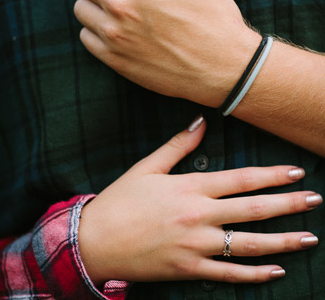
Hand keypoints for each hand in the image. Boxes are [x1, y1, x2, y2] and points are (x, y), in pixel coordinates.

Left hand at [73, 0, 259, 107]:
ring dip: (95, 5)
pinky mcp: (111, 56)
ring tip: (118, 9)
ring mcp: (113, 31)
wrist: (224, 65)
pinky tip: (119, 30)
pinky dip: (97, 31)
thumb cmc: (214, 15)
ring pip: (81, 6)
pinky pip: (85, 35)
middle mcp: (120, 0)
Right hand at [80, 116, 320, 283]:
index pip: (240, 179)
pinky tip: (276, 270)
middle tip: (315, 200)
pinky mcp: (190, 269)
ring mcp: (196, 245)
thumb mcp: (145, 168)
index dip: (272, 175)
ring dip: (283, 241)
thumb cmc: (118, 201)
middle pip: (254, 210)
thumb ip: (176, 146)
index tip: (296, 172)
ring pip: (249, 243)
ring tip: (309, 237)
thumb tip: (200, 122)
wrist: (94, 240)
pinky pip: (230, 273)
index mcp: (188, 188)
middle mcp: (198, 216)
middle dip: (289, 204)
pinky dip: (256, 274)